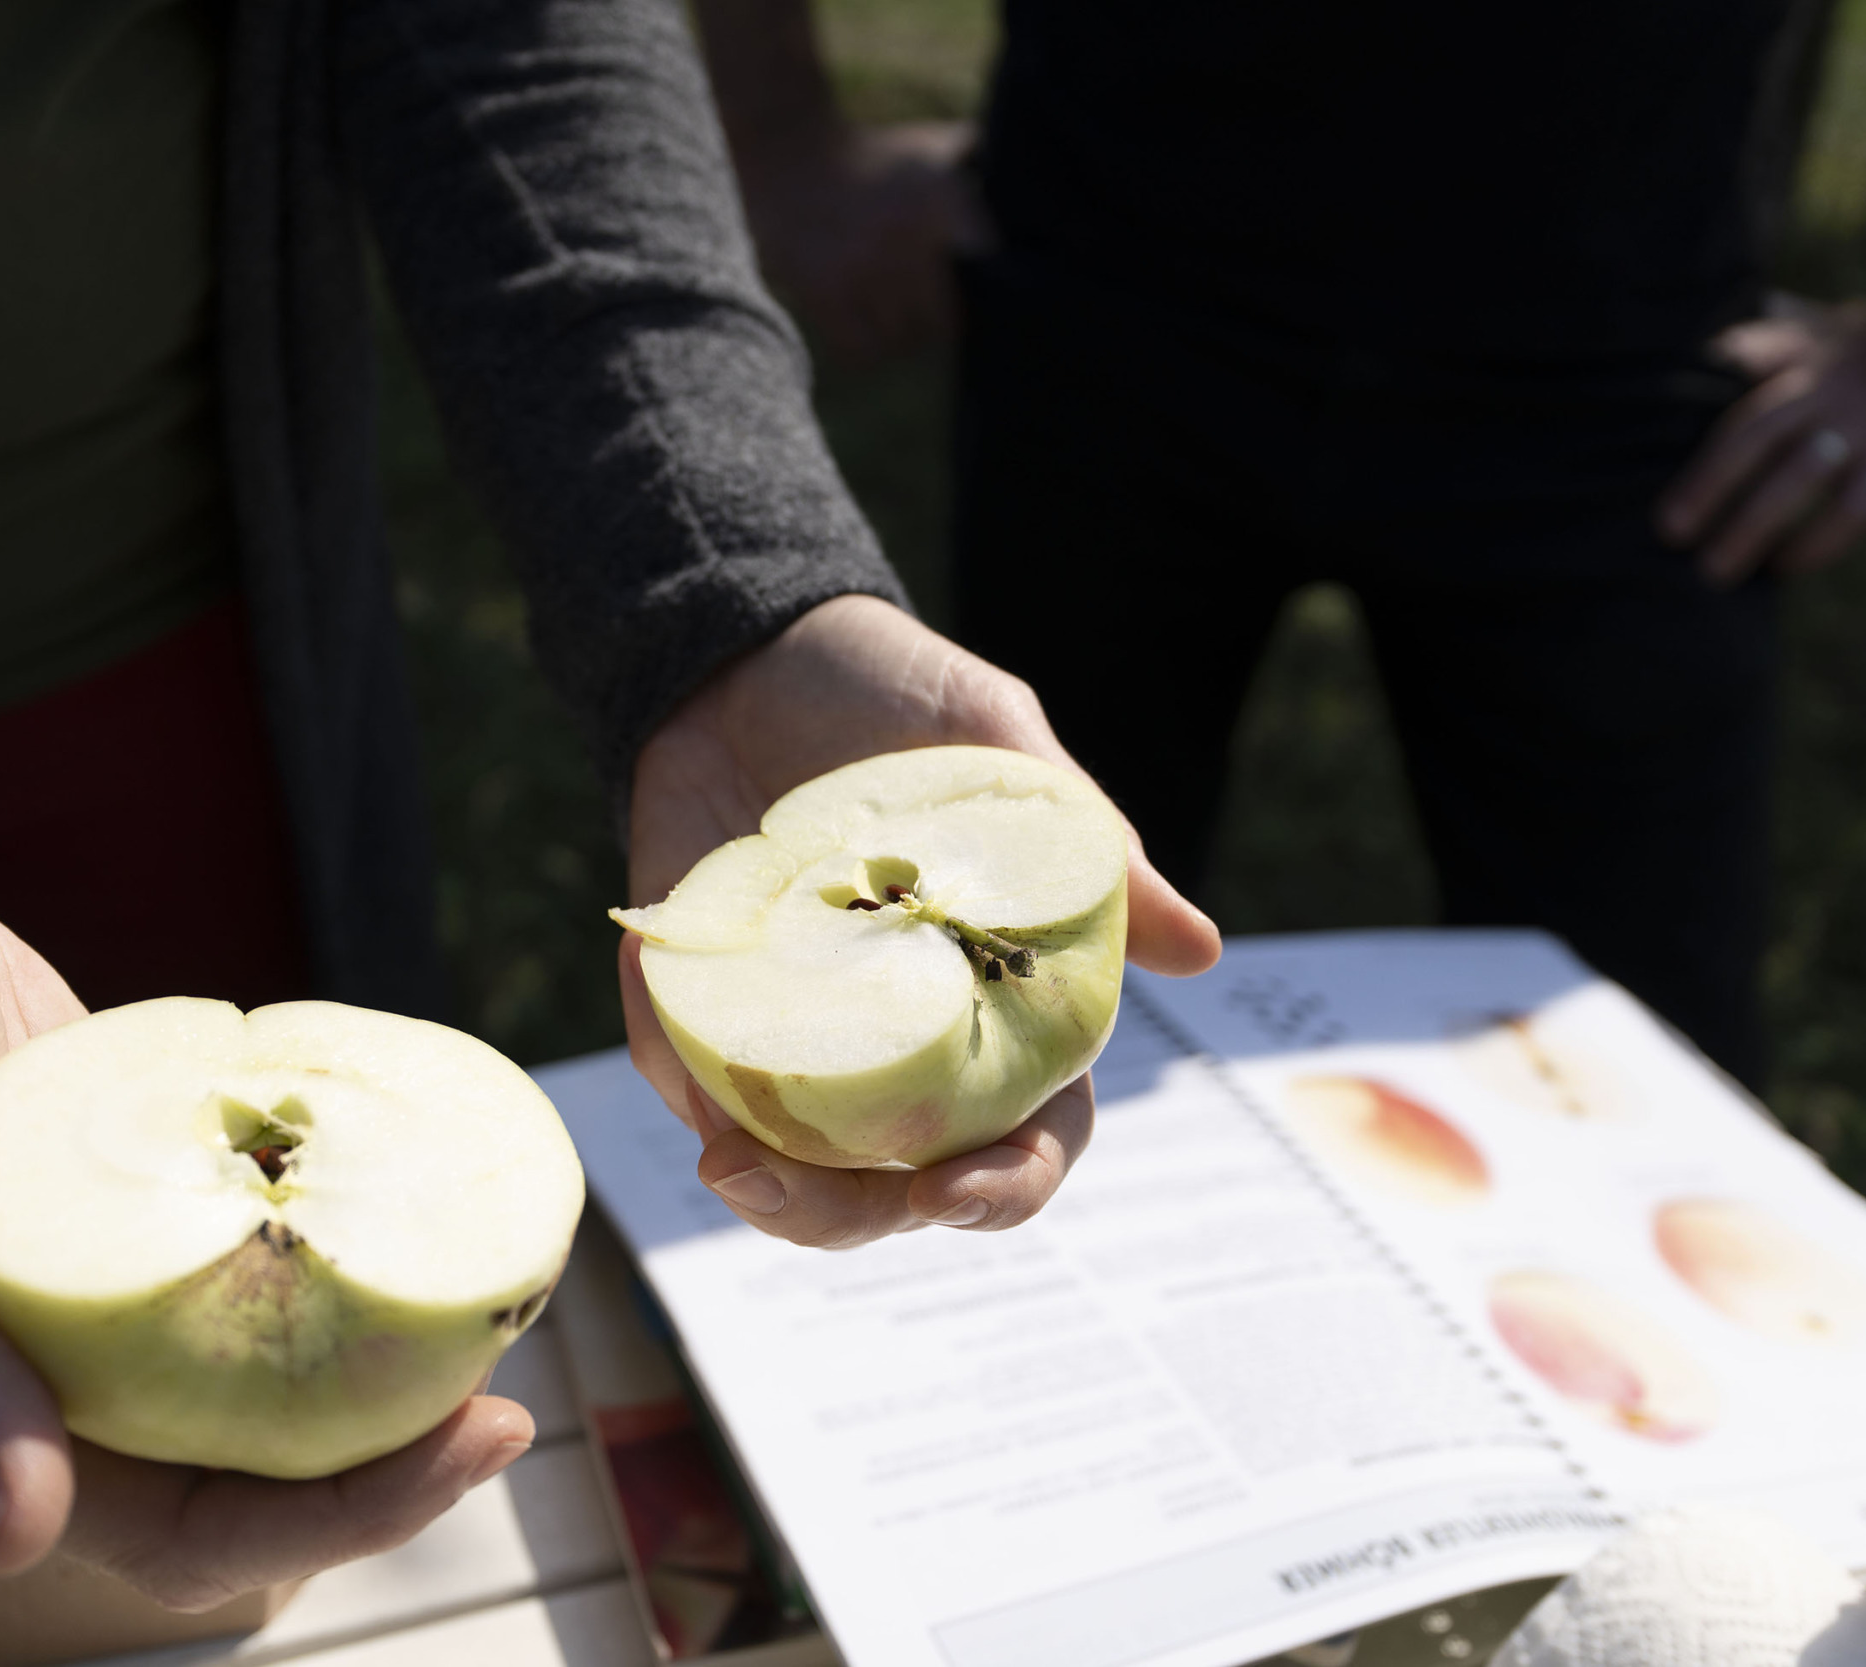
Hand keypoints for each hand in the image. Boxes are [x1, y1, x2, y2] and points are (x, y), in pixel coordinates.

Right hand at [0, 837, 529, 1609]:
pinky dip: (347, 1241)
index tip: (470, 1446)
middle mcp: (65, 1366)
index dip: (334, 1524)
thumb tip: (13, 1537)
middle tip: (510, 1397)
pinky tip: (426, 1196)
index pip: (185, 1533)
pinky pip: (269, 1250)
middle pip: (259, 1470)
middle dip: (392, 1456)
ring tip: (495, 1301)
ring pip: (275, 1370)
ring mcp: (118, 1284)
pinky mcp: (155, 1194)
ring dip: (385, 1360)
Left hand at [621, 595, 1221, 1248]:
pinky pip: (686, 1068)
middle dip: (849, 1218)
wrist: (751, 646)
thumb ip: (1083, 846)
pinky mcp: (703, 1002)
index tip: (958, 1192)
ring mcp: (798, 1031)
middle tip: (791, 1188)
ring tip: (727, 1164)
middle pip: (894, 1189)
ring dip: (762, 1189)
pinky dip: (677, 1070)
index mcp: (999, 1006)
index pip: (1025, 1137)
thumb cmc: (895, 696)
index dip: (1006, 1187)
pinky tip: (668, 1027)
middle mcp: (901, 1041)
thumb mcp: (997, 748)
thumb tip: (1197, 952)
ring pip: (789, 1166)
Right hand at [738, 122, 988, 364]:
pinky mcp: (823, 291)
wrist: (790, 145)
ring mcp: (863, 268)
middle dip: (939, 323)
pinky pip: (860, 352)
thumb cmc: (875, 154)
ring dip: (900, 336)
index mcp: (944, 202)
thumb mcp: (932, 147)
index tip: (984, 302)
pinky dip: (865, 349)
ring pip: (901, 341)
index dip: (990, 300)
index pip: (989, 278)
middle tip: (929, 312)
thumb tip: (1029, 188)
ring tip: (892, 312)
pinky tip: (863, 326)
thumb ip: (981, 163)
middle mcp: (908, 238)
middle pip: (945, 324)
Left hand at [1657, 295, 1865, 584]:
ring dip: (1753, 527)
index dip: (1687, 407)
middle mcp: (1823, 389)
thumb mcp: (1814, 327)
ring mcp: (1863, 424)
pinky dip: (1816, 542)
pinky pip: (1851, 509)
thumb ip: (1760, 340)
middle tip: (1669, 533)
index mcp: (1794, 358)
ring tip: (1714, 570)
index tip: (1639, 444)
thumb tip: (1693, 349)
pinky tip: (1784, 566)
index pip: (1730, 380)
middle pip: (1754, 435)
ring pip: (1798, 480)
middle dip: (1708, 485)